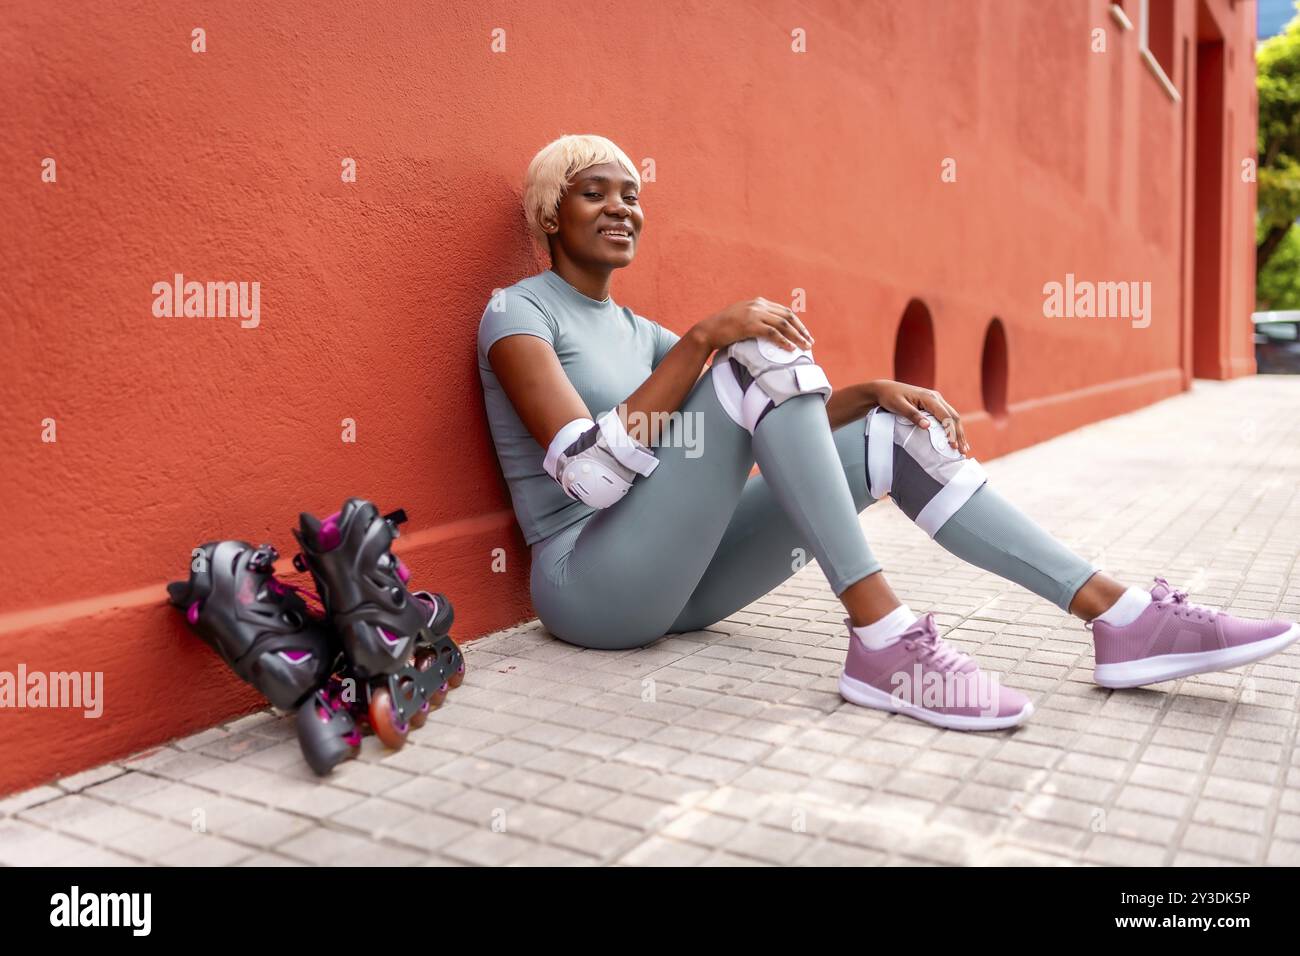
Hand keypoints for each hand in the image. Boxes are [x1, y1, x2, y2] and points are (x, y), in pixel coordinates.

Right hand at [693, 298, 813, 352]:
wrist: (707, 330)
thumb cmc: (723, 328)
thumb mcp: (742, 318)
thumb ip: (756, 319)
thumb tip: (770, 330)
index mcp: (758, 302)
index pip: (784, 311)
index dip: (797, 323)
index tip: (804, 334)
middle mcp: (758, 305)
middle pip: (787, 316)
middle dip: (801, 330)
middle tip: (809, 341)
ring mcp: (754, 313)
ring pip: (783, 324)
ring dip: (796, 336)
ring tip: (804, 347)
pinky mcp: (749, 325)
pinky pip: (772, 333)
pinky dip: (783, 341)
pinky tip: (790, 348)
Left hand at [869, 380, 970, 455]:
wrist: (885, 389)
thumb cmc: (890, 397)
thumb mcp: (899, 406)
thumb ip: (913, 415)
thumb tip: (927, 426)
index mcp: (929, 398)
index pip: (945, 417)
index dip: (951, 432)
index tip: (953, 445)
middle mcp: (936, 397)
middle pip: (953, 417)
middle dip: (959, 434)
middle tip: (963, 451)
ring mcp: (936, 400)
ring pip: (953, 417)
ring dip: (959, 432)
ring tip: (964, 448)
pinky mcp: (933, 404)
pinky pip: (947, 416)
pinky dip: (953, 428)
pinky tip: (956, 438)